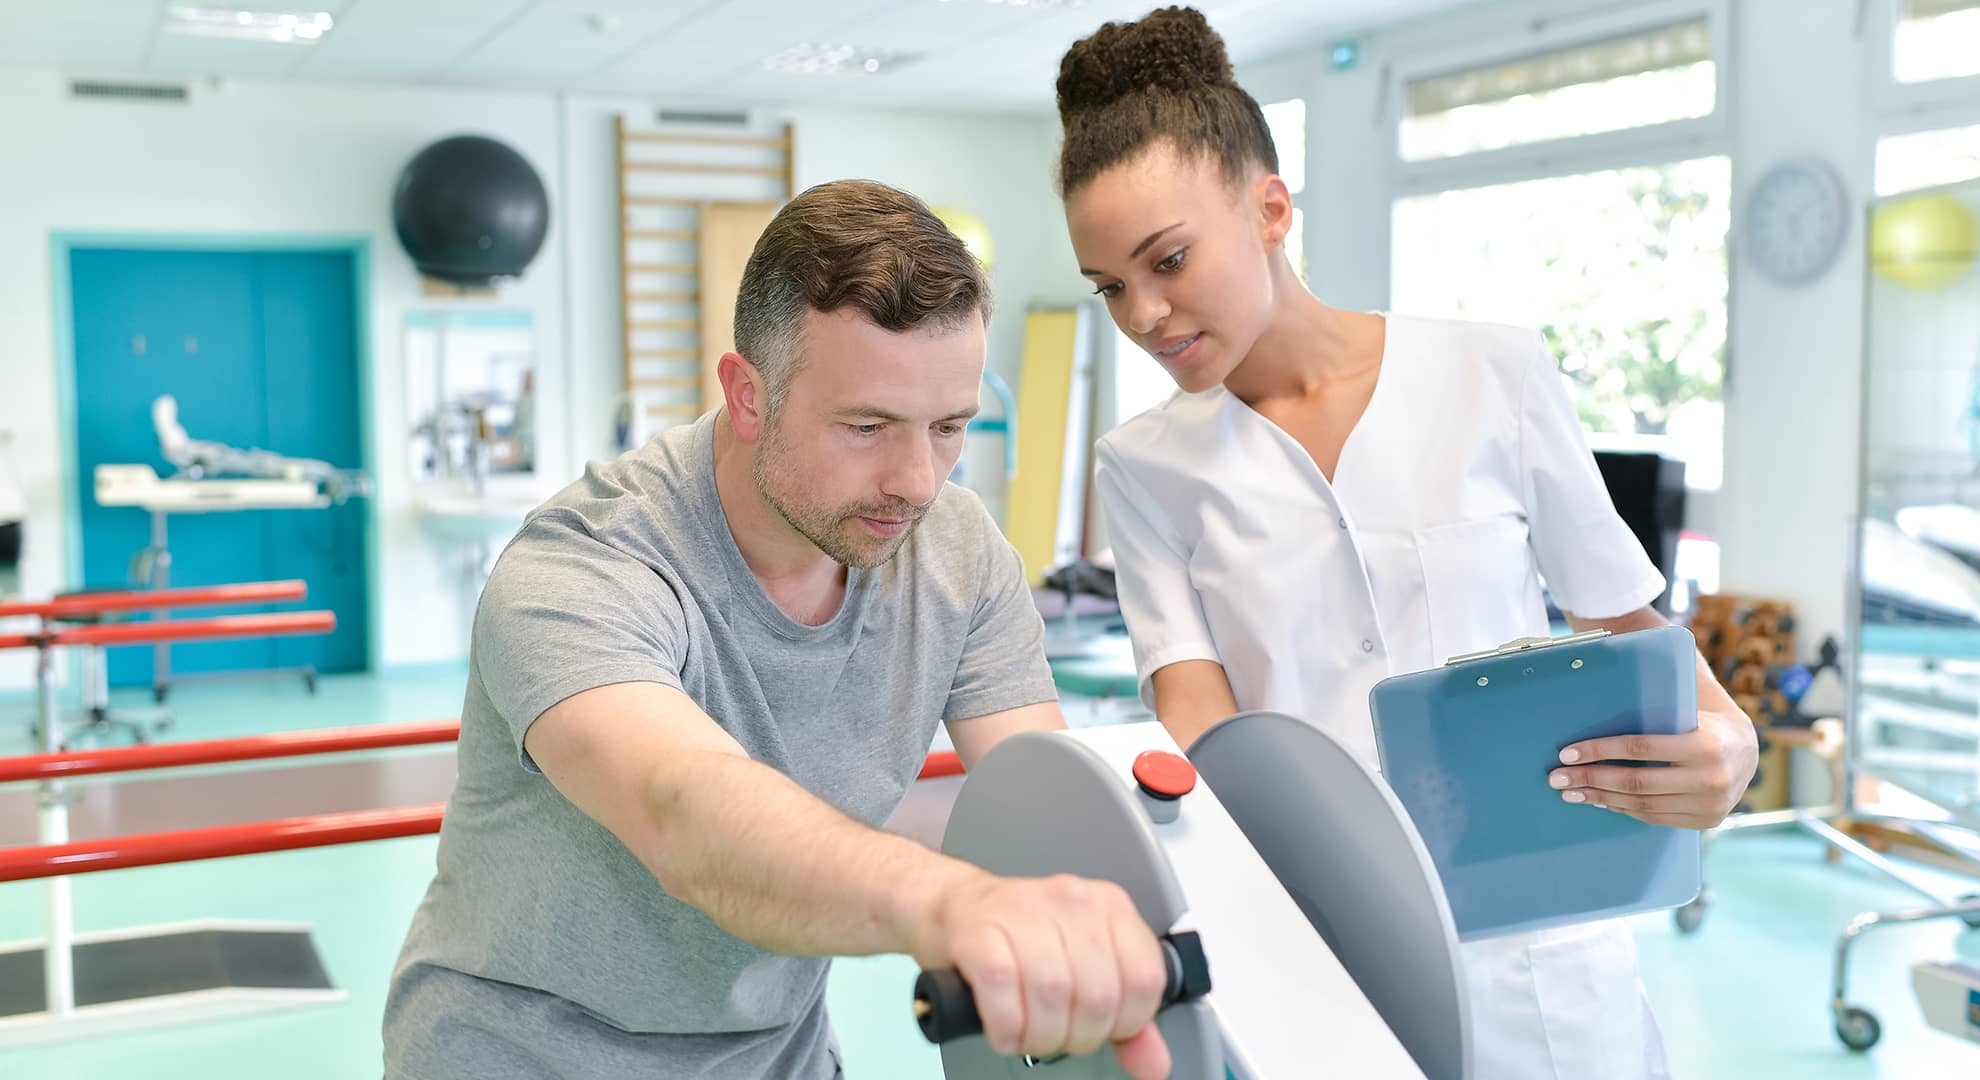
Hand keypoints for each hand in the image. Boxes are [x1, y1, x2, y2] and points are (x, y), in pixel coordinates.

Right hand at [910, 869, 1169, 1077]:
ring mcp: (1023, 910)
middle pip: (1098, 995)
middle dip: (1077, 1036)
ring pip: (1053, 995)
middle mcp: (1070, 900)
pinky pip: (1003, 988)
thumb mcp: (1083, 970)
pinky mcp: (979, 927)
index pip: (1145, 979)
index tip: (1102, 1028)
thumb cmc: (1018, 939)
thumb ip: (1124, 1016)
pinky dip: (1006, 1025)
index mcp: (1108, 907)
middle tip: (1056, 1035)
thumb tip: (1154, 1063)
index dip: (1126, 1022)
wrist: (951, 907)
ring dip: (1039, 1036)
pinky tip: (1003, 1029)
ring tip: (1027, 1034)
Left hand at [1547, 707, 1758, 828]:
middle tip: (1556, 777)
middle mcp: (1711, 777)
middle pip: (1636, 781)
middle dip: (1590, 779)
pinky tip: (1600, 801)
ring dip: (1600, 798)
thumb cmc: (1703, 722)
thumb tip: (1602, 683)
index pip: (1639, 748)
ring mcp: (1711, 804)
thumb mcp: (1686, 706)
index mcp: (1705, 743)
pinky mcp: (1707, 820)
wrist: (1748, 752)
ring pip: (1642, 803)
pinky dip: (1623, 808)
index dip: (1599, 751)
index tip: (1566, 753)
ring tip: (1571, 791)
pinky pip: (1654, 816)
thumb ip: (1653, 703)